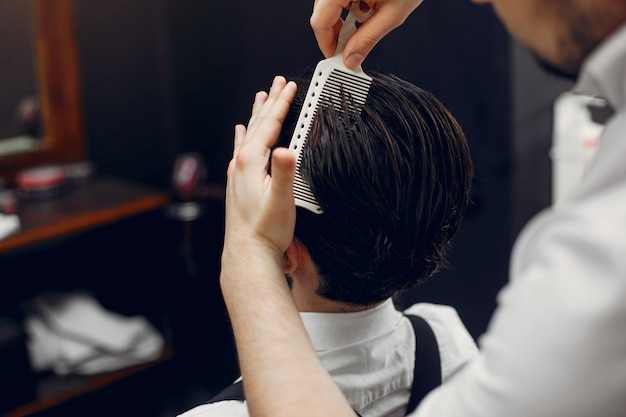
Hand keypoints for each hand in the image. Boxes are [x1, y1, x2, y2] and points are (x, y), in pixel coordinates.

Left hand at [224, 76, 297, 259]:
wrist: (247, 253)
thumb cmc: (266, 230)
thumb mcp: (282, 200)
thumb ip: (285, 173)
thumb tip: (288, 149)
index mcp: (251, 162)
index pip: (270, 125)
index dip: (282, 104)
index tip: (290, 85)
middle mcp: (240, 164)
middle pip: (258, 124)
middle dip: (270, 102)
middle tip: (277, 82)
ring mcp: (237, 173)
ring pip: (249, 134)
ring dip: (257, 115)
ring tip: (261, 97)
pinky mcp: (237, 183)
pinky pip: (240, 150)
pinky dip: (243, 136)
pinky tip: (241, 132)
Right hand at [310, 0, 423, 68]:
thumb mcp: (392, 13)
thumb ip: (368, 39)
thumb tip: (352, 58)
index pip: (319, 22)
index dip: (327, 44)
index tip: (335, 57)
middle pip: (322, 12)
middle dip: (337, 31)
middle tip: (351, 46)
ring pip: (330, 3)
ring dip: (346, 16)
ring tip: (369, 15)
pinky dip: (351, 2)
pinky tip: (369, 2)